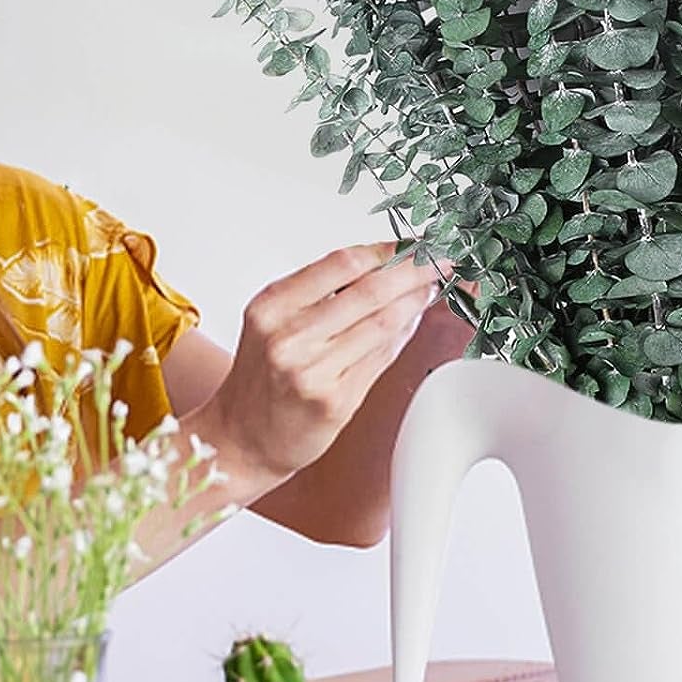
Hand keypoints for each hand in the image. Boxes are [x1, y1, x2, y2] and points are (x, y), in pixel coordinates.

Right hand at [197, 244, 447, 486]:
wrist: (242, 437)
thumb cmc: (262, 376)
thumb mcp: (273, 322)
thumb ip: (320, 294)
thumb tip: (383, 265)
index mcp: (272, 307)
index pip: (342, 263)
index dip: (386, 250)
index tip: (411, 244)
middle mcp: (289, 337)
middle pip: (370, 290)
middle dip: (414, 270)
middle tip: (439, 260)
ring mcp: (313, 372)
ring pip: (383, 324)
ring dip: (415, 302)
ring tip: (430, 288)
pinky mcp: (335, 402)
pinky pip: (382, 358)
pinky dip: (403, 335)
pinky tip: (411, 322)